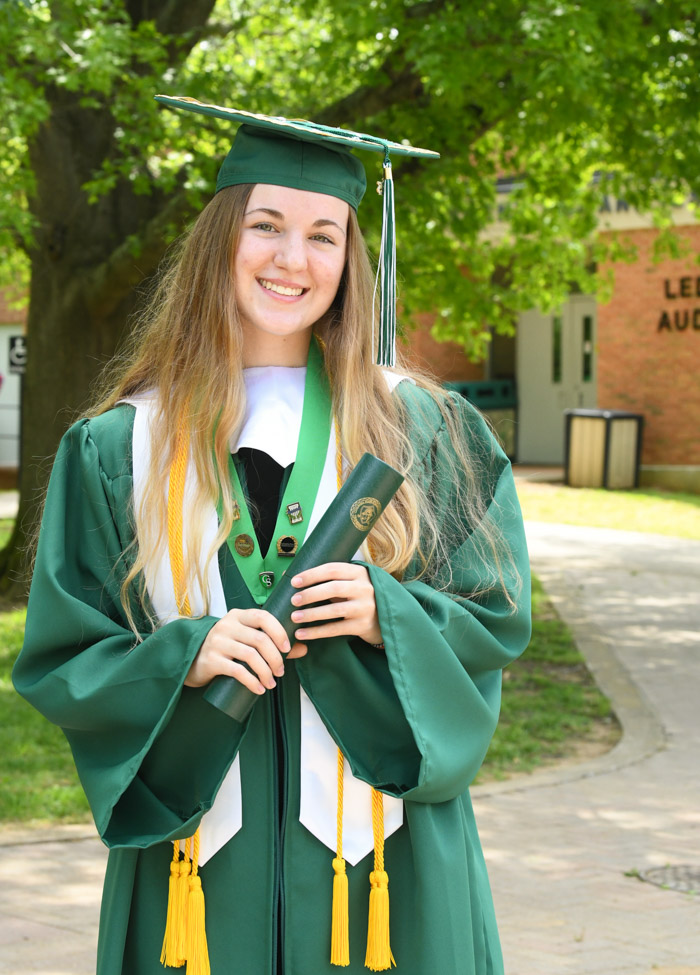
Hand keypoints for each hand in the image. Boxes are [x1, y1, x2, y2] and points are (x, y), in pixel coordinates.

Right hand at [185, 608, 307, 692]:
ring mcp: (217, 642)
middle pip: (259, 639)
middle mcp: (226, 625)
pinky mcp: (211, 660)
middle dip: (275, 658)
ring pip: (250, 655)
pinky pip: (236, 670)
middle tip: (281, 672)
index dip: (279, 631)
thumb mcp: (246, 641)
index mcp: (238, 616)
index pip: (263, 617)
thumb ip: (273, 643)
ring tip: (271, 683)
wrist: (192, 661)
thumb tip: (303, 648)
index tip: (288, 648)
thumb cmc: (226, 649)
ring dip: (266, 672)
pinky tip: (259, 689)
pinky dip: (251, 681)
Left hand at [289, 562, 382, 649]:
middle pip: (334, 588)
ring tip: (295, 617)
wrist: (384, 617)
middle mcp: (364, 588)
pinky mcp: (362, 626)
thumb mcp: (349, 582)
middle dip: (311, 594)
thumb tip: (290, 576)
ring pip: (335, 610)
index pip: (333, 569)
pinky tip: (302, 634)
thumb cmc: (357, 596)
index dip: (312, 574)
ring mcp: (365, 608)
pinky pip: (336, 629)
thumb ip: (327, 580)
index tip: (294, 582)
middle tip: (294, 600)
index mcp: (359, 573)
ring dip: (312, 614)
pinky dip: (317, 632)